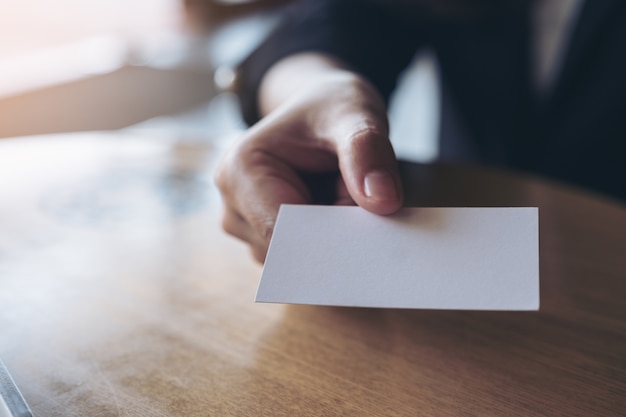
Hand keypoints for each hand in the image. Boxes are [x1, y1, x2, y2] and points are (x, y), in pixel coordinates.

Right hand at [215, 55, 402, 261]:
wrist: (320, 112)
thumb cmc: (329, 108)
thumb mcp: (355, 113)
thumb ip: (367, 152)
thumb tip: (382, 201)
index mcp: (240, 170)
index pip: (281, 232)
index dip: (329, 237)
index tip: (370, 229)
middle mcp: (233, 204)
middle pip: (288, 251)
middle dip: (333, 239)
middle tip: (369, 208)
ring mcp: (246, 227)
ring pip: (298, 260)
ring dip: (333, 241)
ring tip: (347, 198)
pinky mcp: (264, 239)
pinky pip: (301, 259)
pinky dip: (329, 245)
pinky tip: (341, 214)